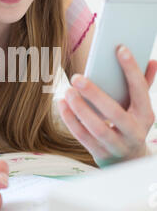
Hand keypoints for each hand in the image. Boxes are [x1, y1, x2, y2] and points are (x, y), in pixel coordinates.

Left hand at [57, 45, 156, 166]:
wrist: (129, 162)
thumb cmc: (131, 125)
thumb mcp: (140, 108)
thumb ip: (143, 85)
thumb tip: (152, 61)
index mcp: (146, 115)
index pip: (140, 90)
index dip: (132, 69)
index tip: (120, 48)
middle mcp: (134, 132)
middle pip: (114, 113)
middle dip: (95, 94)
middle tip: (77, 77)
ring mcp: (117, 146)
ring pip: (97, 129)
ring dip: (80, 109)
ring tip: (68, 91)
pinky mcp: (100, 154)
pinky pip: (83, 137)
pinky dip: (71, 120)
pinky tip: (62, 104)